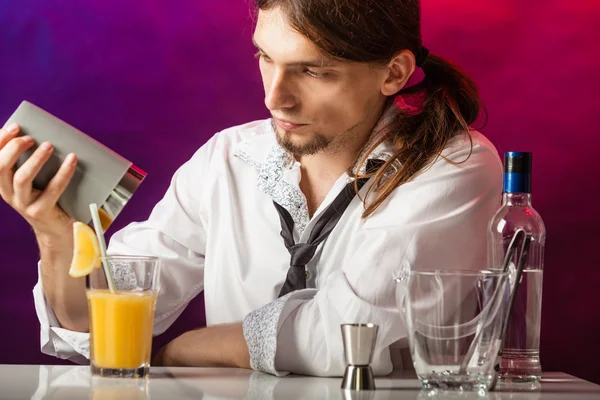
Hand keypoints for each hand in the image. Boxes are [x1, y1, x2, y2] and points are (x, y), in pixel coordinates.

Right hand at [0, 123, 77, 243]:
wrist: (55, 229)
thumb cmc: (46, 197)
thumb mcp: (34, 179)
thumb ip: (31, 161)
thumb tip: (42, 134)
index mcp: (3, 182)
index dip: (0, 140)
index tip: (15, 126)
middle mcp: (8, 193)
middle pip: (0, 167)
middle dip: (13, 148)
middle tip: (30, 137)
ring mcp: (23, 204)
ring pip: (22, 178)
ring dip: (35, 159)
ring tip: (49, 146)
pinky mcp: (41, 211)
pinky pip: (52, 190)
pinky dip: (63, 173)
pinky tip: (72, 160)